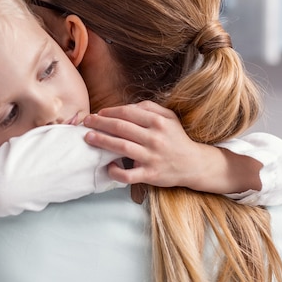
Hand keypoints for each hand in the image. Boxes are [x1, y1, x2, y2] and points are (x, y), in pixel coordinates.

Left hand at [82, 101, 218, 189]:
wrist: (194, 164)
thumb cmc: (176, 139)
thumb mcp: (169, 117)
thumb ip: (149, 108)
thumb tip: (125, 106)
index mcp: (158, 122)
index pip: (127, 113)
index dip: (109, 112)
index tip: (98, 113)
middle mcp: (154, 138)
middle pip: (121, 128)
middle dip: (100, 123)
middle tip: (87, 122)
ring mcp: (152, 157)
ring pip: (121, 147)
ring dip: (102, 141)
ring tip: (88, 137)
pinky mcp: (150, 175)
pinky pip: (128, 174)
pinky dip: (115, 171)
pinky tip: (107, 165)